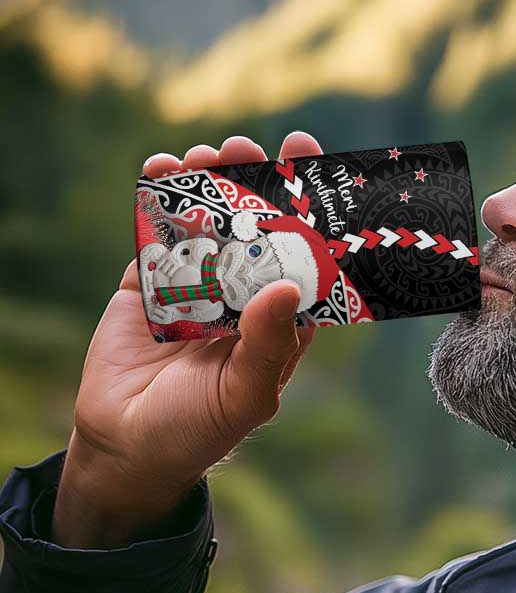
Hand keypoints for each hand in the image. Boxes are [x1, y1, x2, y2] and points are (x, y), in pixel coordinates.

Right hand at [54, 132, 323, 545]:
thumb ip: (267, 344)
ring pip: (210, 222)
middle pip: (258, 227)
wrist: (127, 445)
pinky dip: (158, 200)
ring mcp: (198, 284)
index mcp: (282, 319)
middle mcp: (245, 294)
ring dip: (209, 183)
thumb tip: (285, 285)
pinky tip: (161, 170)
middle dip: (257, 184)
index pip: (307, 257)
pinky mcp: (151, 282)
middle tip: (249, 147)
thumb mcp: (245, 394)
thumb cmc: (200, 429)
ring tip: (205, 155)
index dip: (312, 212)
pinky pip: (158, 233)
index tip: (311, 166)